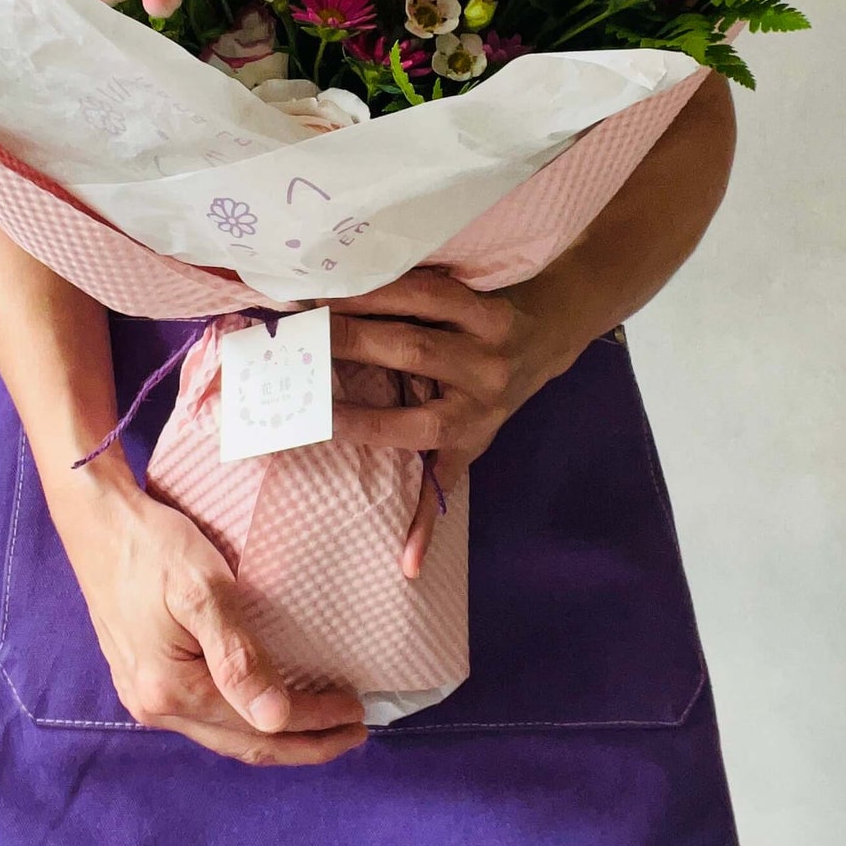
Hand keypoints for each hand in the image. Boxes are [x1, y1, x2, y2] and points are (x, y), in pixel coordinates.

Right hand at [51, 472, 366, 766]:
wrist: (97, 522)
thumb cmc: (153, 547)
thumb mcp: (202, 590)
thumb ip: (238, 657)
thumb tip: (276, 719)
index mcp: (170, 690)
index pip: (260, 724)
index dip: (314, 723)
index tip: (358, 712)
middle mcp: (154, 707)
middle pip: (242, 744)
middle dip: (302, 744)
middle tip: (353, 732)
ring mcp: (144, 697)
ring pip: (222, 735)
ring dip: (273, 734)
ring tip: (320, 724)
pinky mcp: (141, 680)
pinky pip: (204, 716)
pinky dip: (243, 718)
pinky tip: (265, 704)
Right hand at [330, 269, 564, 579]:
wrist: (550, 338)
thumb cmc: (489, 402)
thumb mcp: (467, 452)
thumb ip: (433, 501)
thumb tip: (407, 571)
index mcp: (465, 426)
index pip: (404, 427)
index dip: (357, 422)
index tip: (307, 414)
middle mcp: (480, 382)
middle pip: (408, 356)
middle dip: (349, 343)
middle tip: (296, 334)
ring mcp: (486, 338)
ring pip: (419, 315)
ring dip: (364, 303)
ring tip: (316, 298)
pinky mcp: (488, 302)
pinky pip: (436, 287)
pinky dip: (393, 280)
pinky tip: (354, 274)